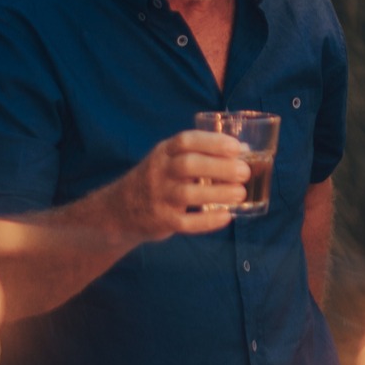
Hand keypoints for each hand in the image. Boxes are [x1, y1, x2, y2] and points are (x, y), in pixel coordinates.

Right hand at [112, 131, 248, 242]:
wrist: (120, 210)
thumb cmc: (157, 180)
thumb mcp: (168, 160)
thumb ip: (200, 155)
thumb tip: (244, 150)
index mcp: (163, 152)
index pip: (186, 141)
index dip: (213, 142)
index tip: (237, 147)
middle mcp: (158, 172)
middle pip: (188, 165)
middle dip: (219, 166)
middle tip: (244, 172)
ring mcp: (158, 197)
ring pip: (187, 194)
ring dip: (217, 192)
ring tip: (241, 193)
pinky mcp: (161, 221)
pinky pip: (185, 222)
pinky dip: (208, 221)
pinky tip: (226, 217)